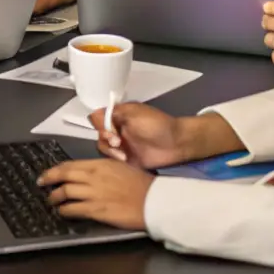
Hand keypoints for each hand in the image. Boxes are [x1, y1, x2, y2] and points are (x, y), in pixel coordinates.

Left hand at [37, 159, 153, 229]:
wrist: (153, 200)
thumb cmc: (141, 183)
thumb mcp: (120, 166)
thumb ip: (103, 169)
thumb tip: (88, 174)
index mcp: (100, 164)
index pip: (71, 165)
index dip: (55, 170)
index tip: (47, 174)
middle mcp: (93, 176)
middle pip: (64, 176)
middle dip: (49, 180)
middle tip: (41, 185)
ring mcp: (94, 193)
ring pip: (65, 193)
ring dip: (55, 197)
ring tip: (51, 201)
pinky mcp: (96, 210)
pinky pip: (74, 209)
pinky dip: (64, 211)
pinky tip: (62, 212)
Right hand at [86, 102, 241, 169]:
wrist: (177, 143)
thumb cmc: (157, 124)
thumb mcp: (134, 112)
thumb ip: (115, 113)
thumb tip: (97, 116)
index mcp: (119, 116)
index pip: (99, 118)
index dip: (100, 125)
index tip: (109, 131)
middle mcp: (119, 130)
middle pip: (100, 134)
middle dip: (105, 139)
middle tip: (117, 143)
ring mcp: (123, 145)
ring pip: (105, 148)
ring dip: (110, 151)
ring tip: (122, 155)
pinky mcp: (128, 159)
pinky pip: (114, 161)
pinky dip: (114, 161)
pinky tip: (124, 161)